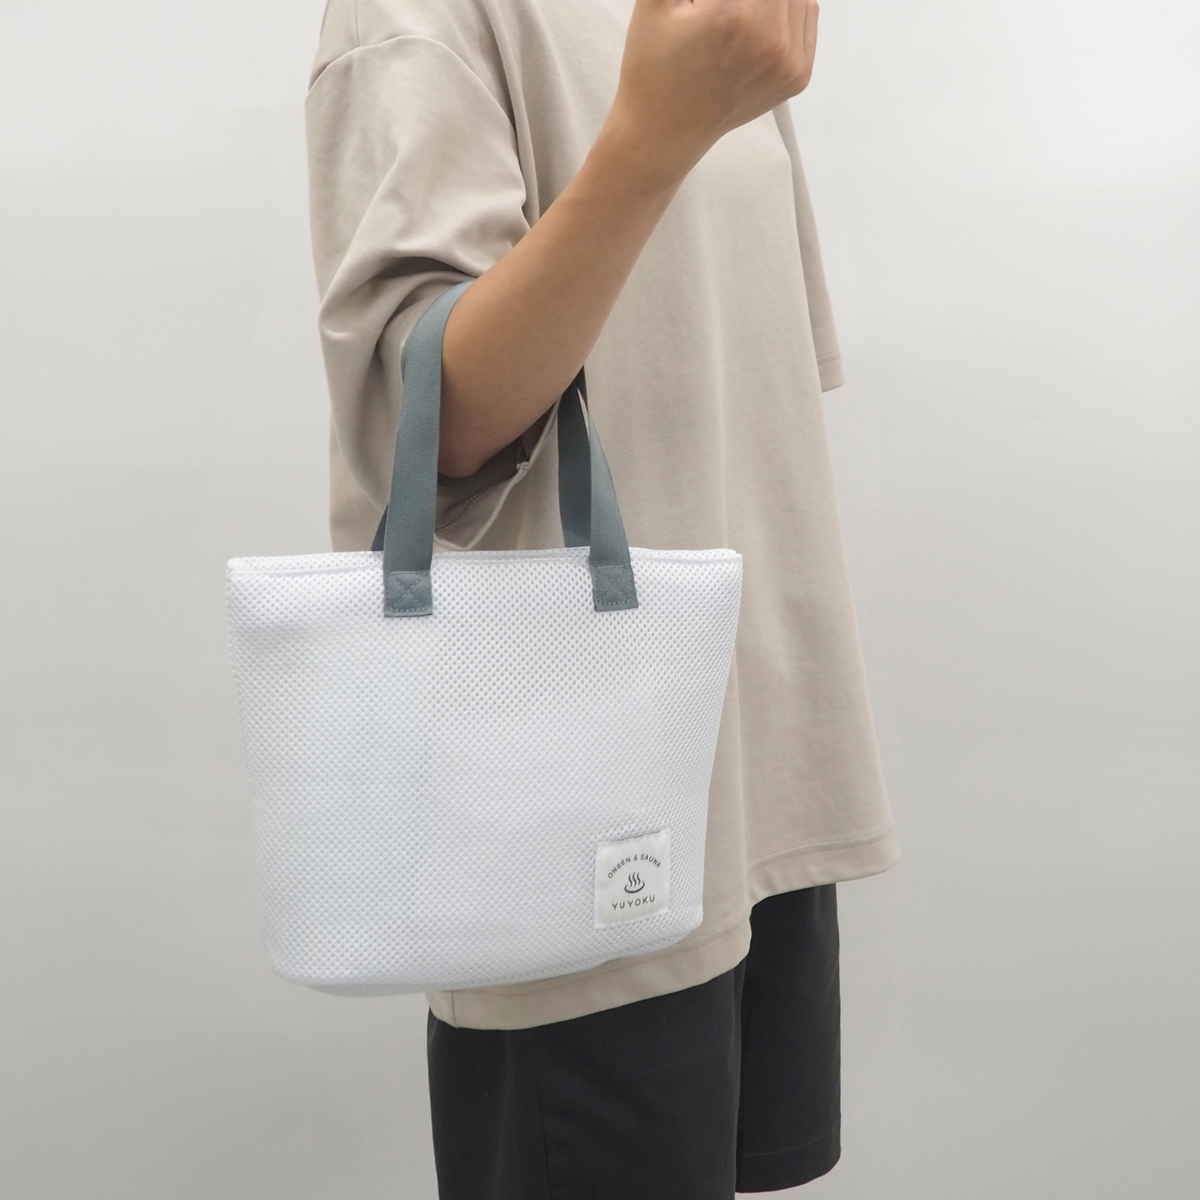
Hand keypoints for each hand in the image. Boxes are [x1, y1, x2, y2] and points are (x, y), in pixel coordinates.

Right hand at [609, 0, 820, 176]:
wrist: (665, 131)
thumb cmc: (654, 64)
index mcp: (736, 15)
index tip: (715, 2)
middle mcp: (772, 40)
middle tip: (723, 9)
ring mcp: (789, 61)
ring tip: (740, 12)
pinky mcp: (798, 76)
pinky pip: (807, 16)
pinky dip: (788, 7)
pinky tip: (757, 18)